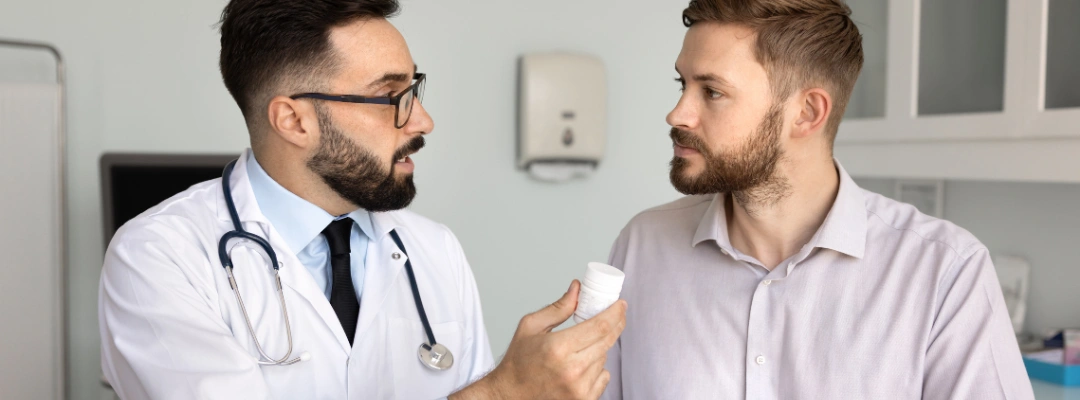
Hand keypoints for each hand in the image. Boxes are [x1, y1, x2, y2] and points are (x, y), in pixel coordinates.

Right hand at [451, 280, 626, 399]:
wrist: (510, 396)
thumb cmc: (518, 362)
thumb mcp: (531, 327)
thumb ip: (559, 308)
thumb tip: (578, 289)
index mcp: (558, 348)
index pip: (600, 326)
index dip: (615, 313)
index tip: (620, 305)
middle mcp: (572, 370)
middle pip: (608, 341)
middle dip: (615, 325)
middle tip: (615, 315)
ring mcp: (579, 389)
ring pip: (604, 359)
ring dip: (598, 349)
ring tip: (577, 350)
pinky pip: (603, 378)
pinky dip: (596, 369)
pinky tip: (578, 368)